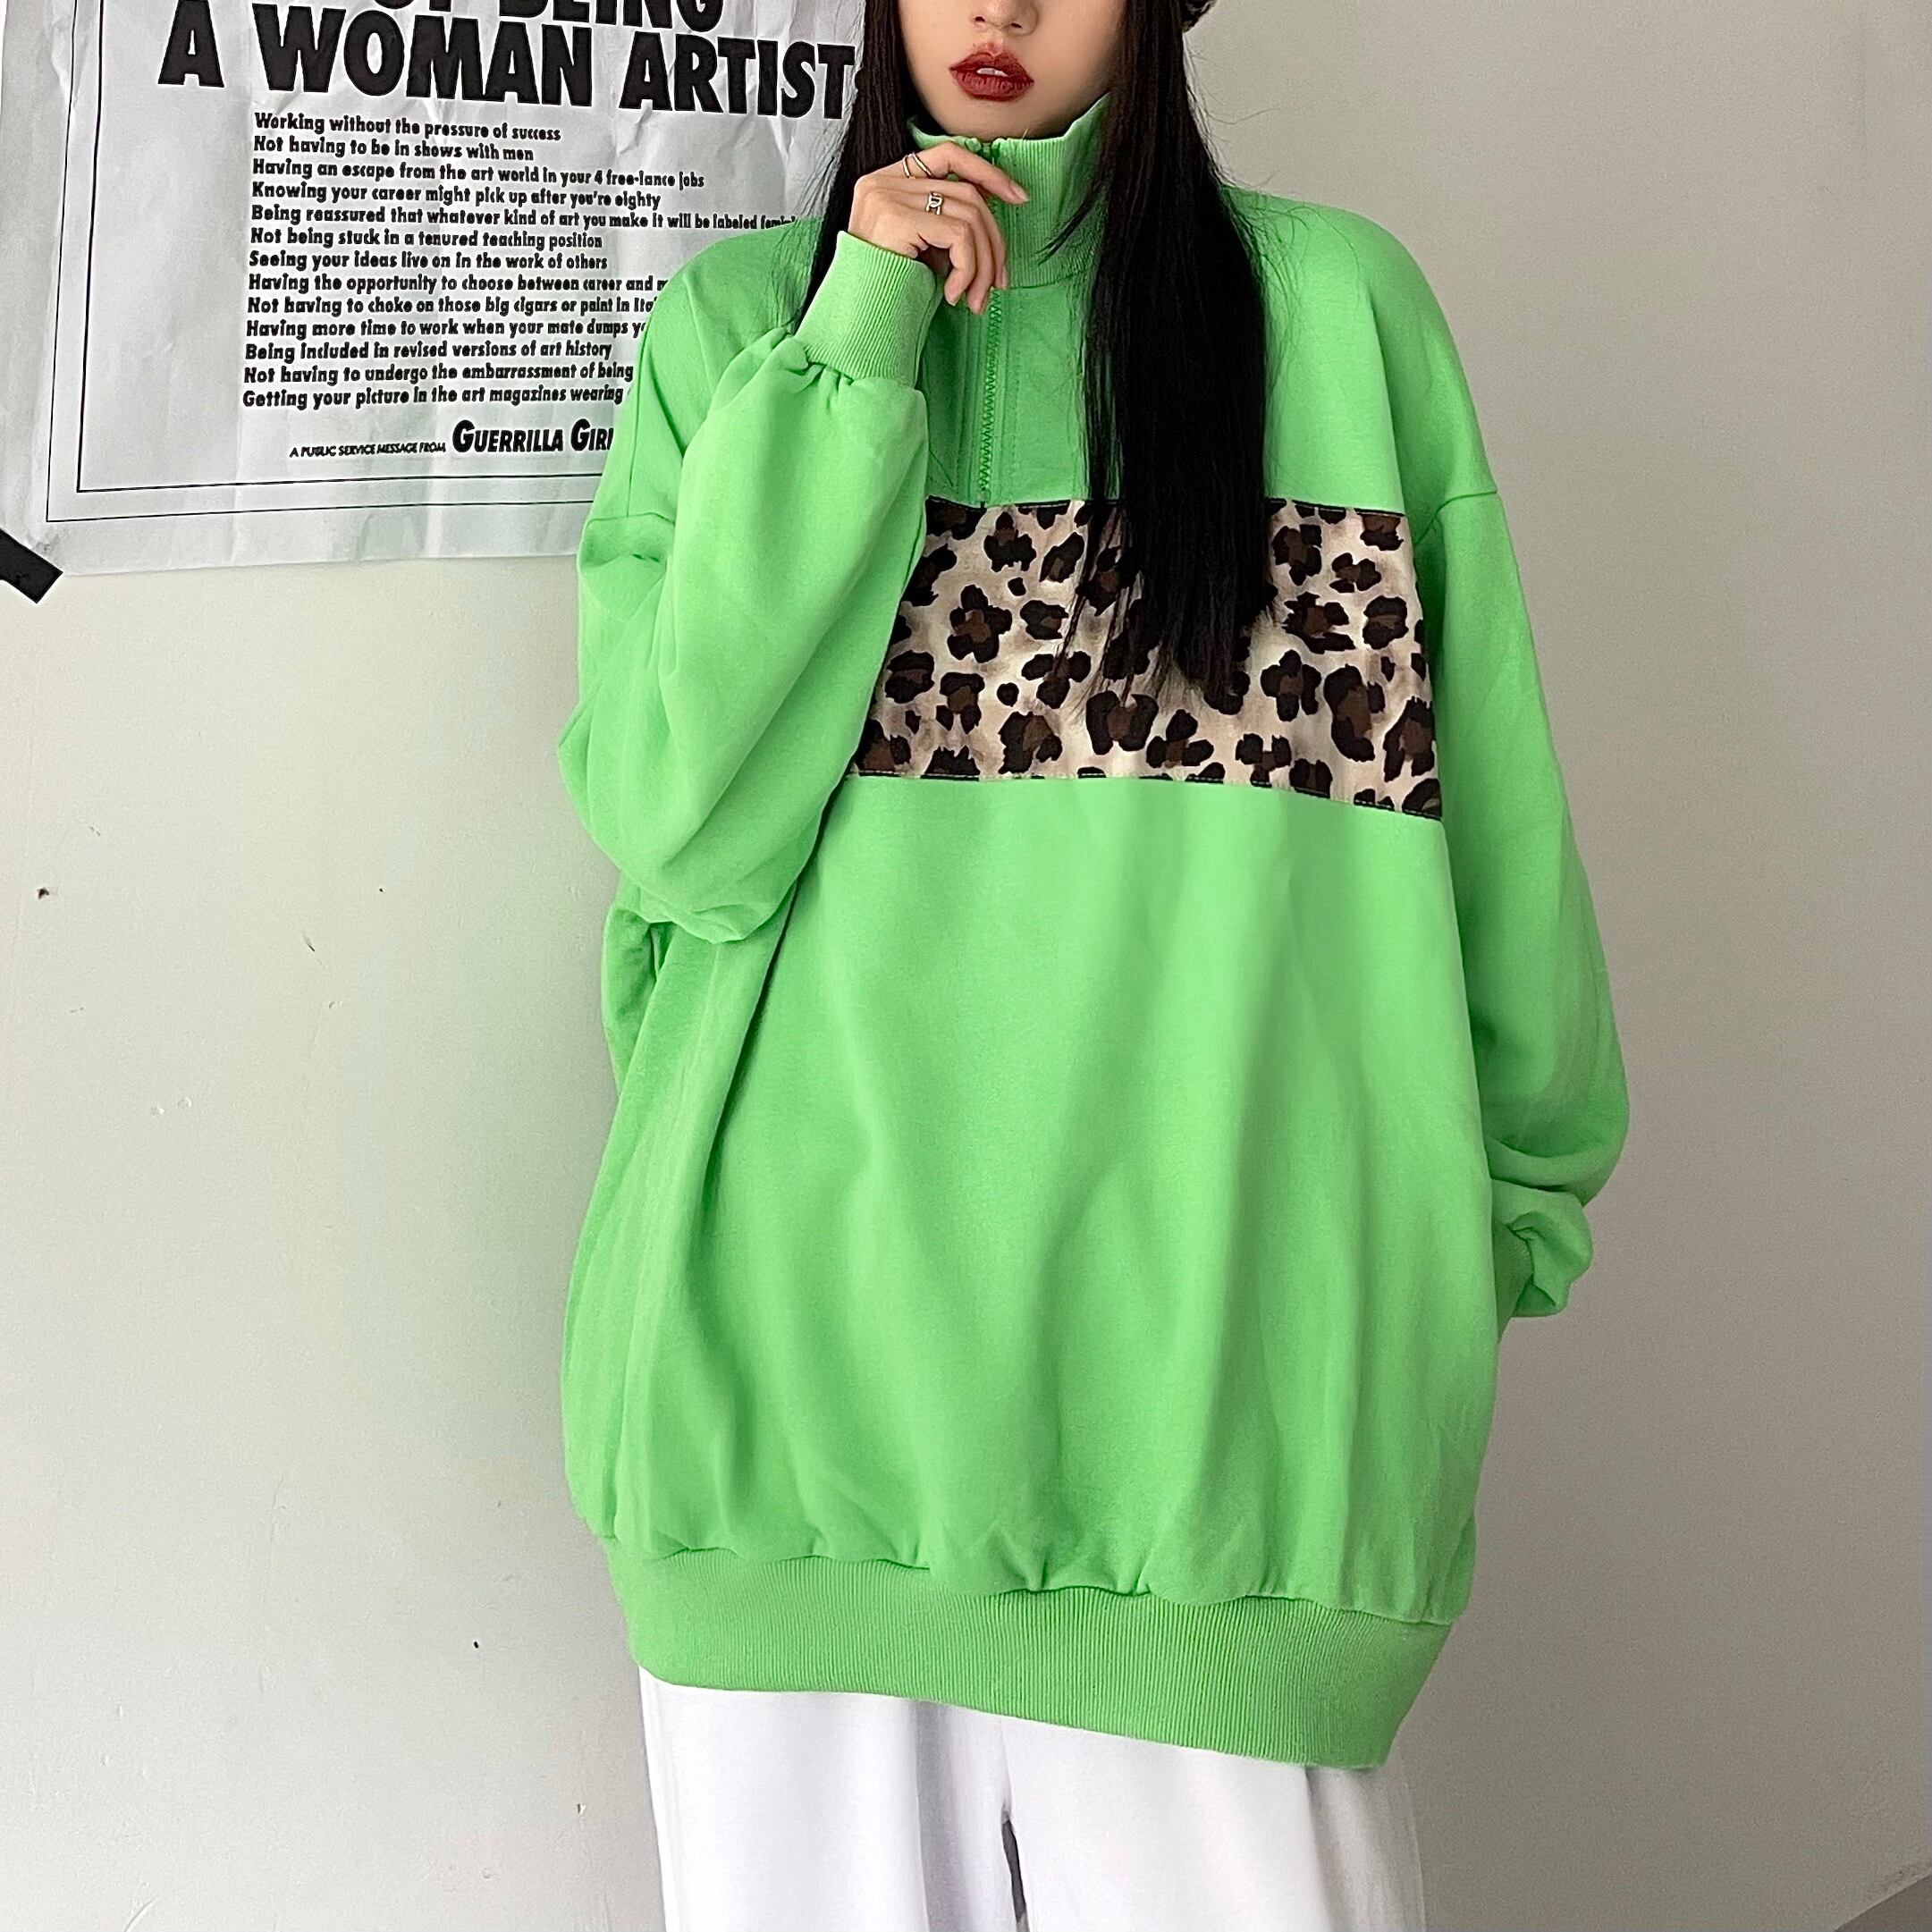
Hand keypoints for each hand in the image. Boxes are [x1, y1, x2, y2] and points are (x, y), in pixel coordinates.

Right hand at [847, 143, 1028, 314]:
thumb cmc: (888, 290)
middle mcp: (884, 181)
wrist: (858, 320)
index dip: (988, 172)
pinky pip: (958, 235)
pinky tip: (955, 294)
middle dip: (994, 241)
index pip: (949, 155)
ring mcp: (888, 196)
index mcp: (888, 180)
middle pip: (967, 193)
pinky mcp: (896, 218)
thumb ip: (944, 223)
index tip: (1018, 197)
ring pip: (969, 215)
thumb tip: (993, 224)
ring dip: (983, 264)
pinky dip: (968, 268)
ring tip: (976, 298)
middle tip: (999, 282)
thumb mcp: (919, 247)